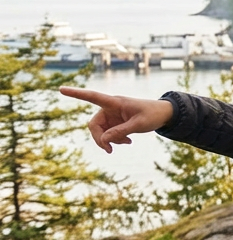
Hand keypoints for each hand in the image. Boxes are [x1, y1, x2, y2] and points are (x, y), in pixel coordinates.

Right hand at [59, 87, 173, 152]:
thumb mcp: (139, 124)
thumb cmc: (153, 114)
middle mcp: (110, 108)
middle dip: (99, 138)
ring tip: (126, 143)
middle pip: (94, 125)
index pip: (92, 97)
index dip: (76, 94)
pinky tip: (128, 142)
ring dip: (109, 140)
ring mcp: (112, 116)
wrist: (164, 115)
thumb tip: (104, 140)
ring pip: (101, 132)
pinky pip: (109, 134)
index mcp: (114, 102)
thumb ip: (121, 132)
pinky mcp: (116, 123)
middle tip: (109, 150)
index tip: (61, 89)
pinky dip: (115, 140)